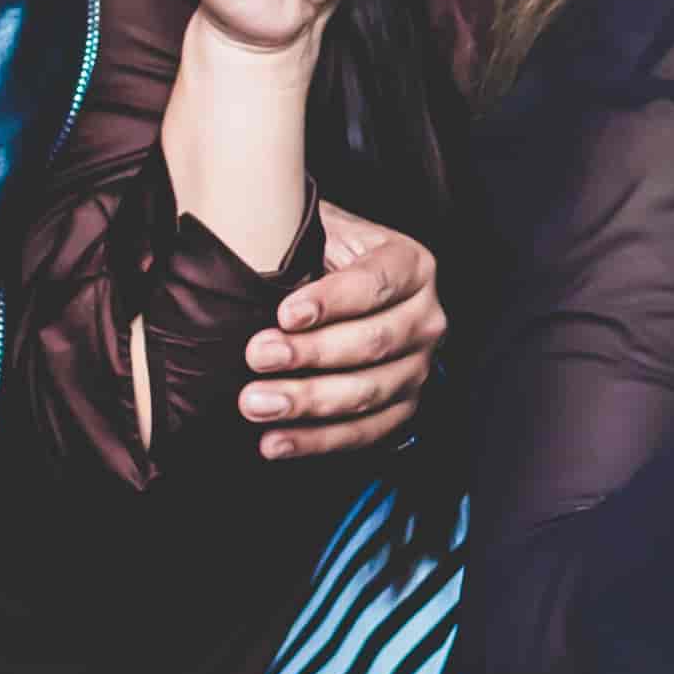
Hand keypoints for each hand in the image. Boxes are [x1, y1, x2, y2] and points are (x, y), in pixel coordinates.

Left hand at [243, 204, 447, 462]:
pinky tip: (274, 442)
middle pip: (374, 342)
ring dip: (308, 401)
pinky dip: (316, 441)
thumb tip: (246, 253)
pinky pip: (364, 433)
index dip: (332, 301)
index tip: (284, 313)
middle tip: (258, 355)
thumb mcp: (320, 232)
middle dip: (311, 353)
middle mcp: (426, 318)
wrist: (339, 289)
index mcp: (412, 266)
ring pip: (368, 392)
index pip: (376, 284)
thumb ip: (297, 238)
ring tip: (255, 402)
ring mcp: (418, 367)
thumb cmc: (322, 258)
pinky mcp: (402, 407)